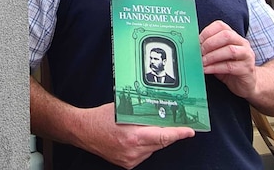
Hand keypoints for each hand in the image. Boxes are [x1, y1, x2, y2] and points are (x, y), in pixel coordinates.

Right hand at [78, 102, 194, 168]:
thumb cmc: (100, 118)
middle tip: (172, 122)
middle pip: (160, 143)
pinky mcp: (128, 164)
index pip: (163, 137)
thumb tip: (161, 110)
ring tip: (141, 128)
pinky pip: (145, 154)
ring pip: (153, 148)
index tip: (189, 131)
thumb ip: (142, 112)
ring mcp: (131, 159)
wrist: (83, 131)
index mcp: (134, 136)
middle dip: (167, 133)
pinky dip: (145, 145)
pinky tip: (136, 137)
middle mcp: (134, 151)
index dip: (178, 134)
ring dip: (154, 138)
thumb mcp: (124, 109)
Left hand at [200, 20, 256, 99]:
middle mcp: (242, 43)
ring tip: (202, 61)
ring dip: (212, 56)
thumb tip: (192, 47)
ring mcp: (246, 55)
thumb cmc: (229, 67)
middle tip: (200, 52)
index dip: (207, 32)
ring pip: (230, 50)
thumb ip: (209, 49)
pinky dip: (215, 67)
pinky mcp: (247, 69)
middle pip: (226, 35)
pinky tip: (207, 70)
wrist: (246, 84)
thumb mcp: (218, 55)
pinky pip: (230, 66)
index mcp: (234, 36)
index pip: (221, 26)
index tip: (197, 41)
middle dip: (210, 43)